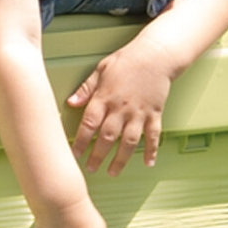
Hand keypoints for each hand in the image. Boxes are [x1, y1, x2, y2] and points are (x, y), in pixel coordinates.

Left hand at [67, 44, 174, 174]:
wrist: (156, 55)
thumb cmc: (128, 60)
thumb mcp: (101, 69)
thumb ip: (86, 88)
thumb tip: (71, 102)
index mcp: (105, 97)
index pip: (89, 123)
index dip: (81, 141)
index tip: (75, 154)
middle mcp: (121, 108)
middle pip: (107, 137)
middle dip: (98, 156)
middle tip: (90, 169)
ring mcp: (139, 113)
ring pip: (129, 142)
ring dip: (120, 160)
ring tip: (113, 172)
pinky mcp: (154, 114)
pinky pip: (153, 136)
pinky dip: (151, 151)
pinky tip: (148, 163)